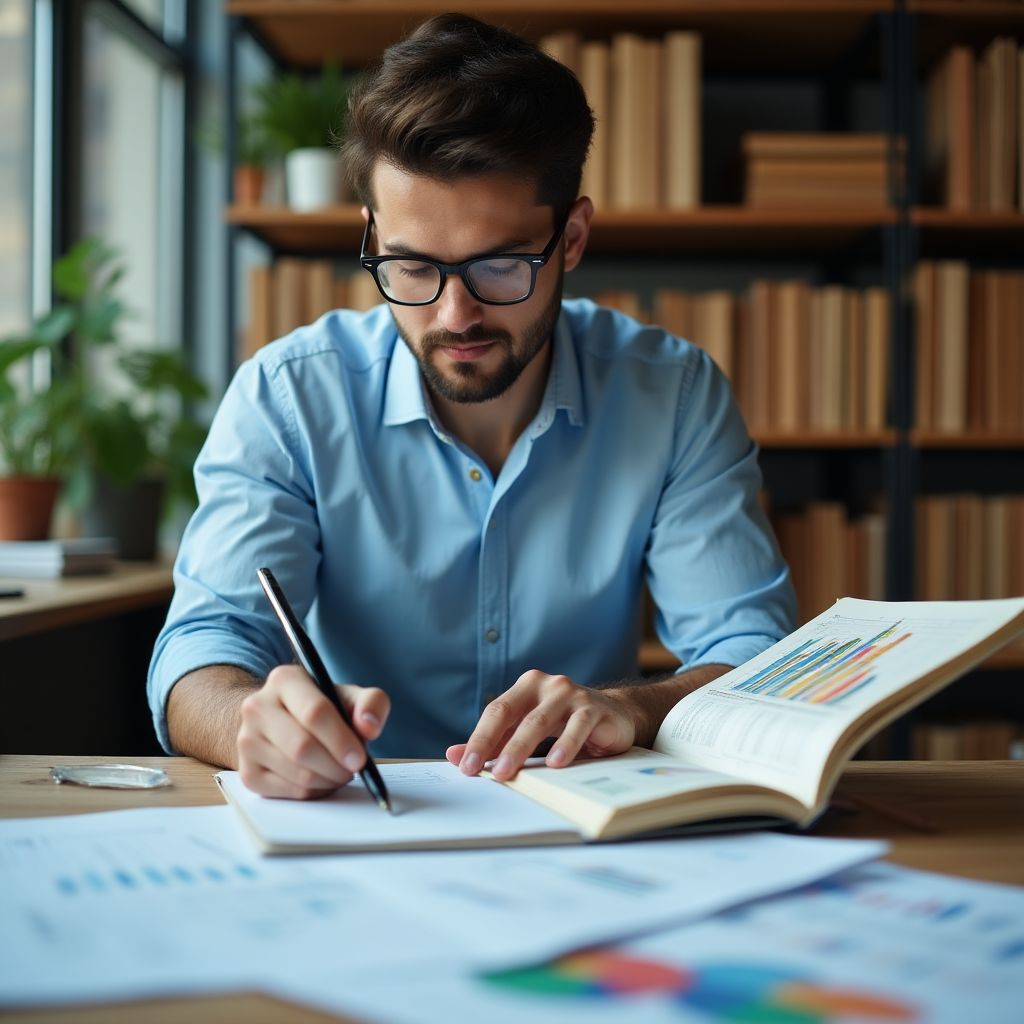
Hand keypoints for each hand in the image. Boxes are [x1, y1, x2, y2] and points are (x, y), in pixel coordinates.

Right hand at [237, 665, 389, 798]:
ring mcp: (246, 741)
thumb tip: (369, 727)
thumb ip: (371, 703)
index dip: (341, 740)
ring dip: (328, 780)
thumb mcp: (348, 696)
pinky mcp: (247, 773)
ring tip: (339, 771)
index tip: (359, 758)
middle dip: (336, 766)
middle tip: (353, 769)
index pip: (314, 712)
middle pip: (302, 747)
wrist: (279, 721)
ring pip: (297, 774)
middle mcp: (257, 707)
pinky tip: (321, 779)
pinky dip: (314, 792)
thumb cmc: (320, 708)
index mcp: (285, 679)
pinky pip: (289, 792)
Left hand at [445, 670, 639, 780]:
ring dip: (521, 748)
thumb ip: (495, 742)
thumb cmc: (565, 724)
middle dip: (495, 745)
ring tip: (509, 772)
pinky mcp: (595, 709)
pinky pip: (577, 726)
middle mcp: (548, 685)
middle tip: (483, 771)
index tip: (466, 765)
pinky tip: (556, 763)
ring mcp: (572, 694)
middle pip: (514, 714)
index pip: (496, 711)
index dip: (479, 738)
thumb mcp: (528, 730)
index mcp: (526, 687)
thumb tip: (455, 755)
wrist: (615, 716)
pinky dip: (565, 745)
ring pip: (541, 721)